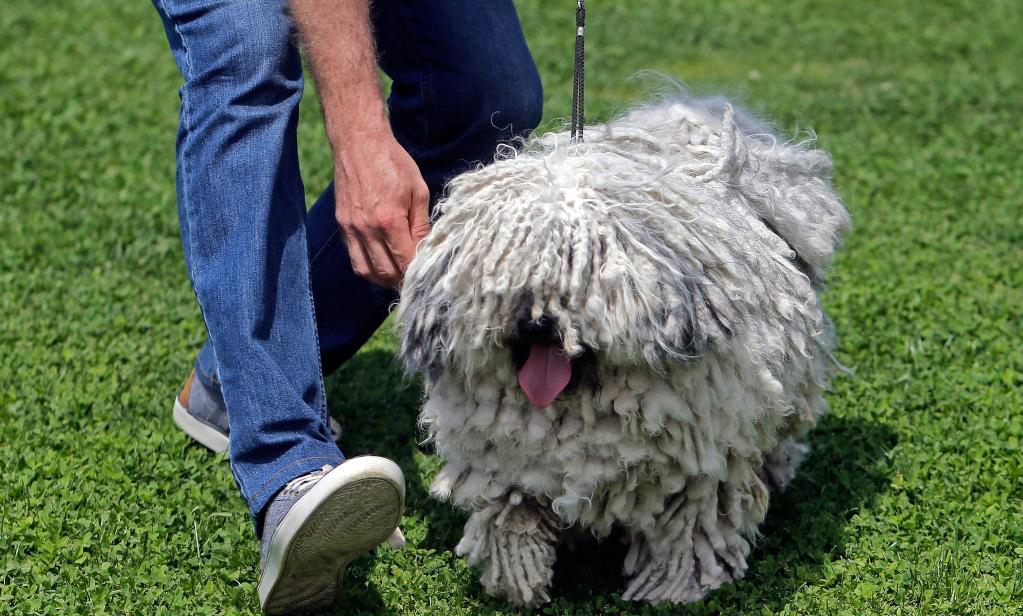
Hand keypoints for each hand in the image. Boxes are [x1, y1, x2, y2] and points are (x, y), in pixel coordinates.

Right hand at [333, 128, 429, 288]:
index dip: (417, 274)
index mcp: (389, 220)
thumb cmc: (393, 162)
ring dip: (383, 281)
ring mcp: (351, 228)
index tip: (428, 278)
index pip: (405, 261)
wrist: (359, 142)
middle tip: (416, 284)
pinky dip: (368, 267)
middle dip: (402, 282)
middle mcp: (367, 228)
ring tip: (398, 279)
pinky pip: (354, 257)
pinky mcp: (342, 225)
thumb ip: (421, 224)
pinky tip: (381, 265)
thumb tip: (425, 249)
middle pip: (386, 272)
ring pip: (366, 271)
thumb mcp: (417, 191)